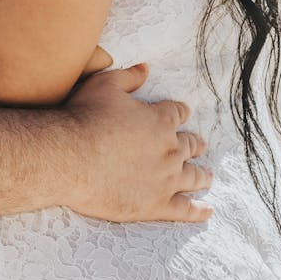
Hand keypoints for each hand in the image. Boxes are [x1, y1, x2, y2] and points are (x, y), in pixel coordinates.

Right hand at [64, 63, 213, 223]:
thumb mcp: (105, 85)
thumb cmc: (86, 117)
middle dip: (195, 144)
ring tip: (208, 177)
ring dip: (202, 176)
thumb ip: (129, 76)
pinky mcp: (156, 205)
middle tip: (200, 145)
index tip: (184, 113)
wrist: (71, 157)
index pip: (177, 113)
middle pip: (189, 146)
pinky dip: (198, 211)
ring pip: (192, 177)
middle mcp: (169, 149)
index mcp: (160, 120)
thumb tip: (146, 68)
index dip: (180, 112)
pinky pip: (185, 209)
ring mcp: (165, 180)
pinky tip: (207, 210)